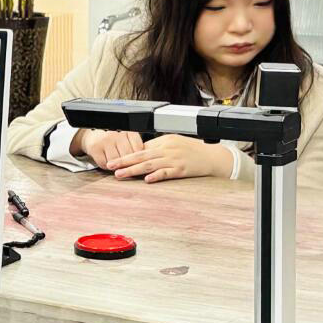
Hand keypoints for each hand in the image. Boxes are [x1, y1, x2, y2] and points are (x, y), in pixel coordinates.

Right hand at [75, 128, 143, 169]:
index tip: (136, 162)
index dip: (138, 158)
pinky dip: (106, 167)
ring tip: (116, 164)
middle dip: (127, 163)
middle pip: (128, 155)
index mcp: (128, 130)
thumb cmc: (112, 138)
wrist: (91, 134)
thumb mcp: (125, 137)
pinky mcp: (95, 148)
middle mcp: (117, 133)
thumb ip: (134, 146)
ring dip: (116, 166)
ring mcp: (105, 140)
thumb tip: (144, 162)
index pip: (138, 148)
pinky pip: (104, 164)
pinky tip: (107, 162)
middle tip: (125, 166)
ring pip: (116, 161)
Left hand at [106, 135, 232, 182]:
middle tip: (110, 166)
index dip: (126, 154)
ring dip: (133, 170)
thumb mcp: (174, 144)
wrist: (213, 157)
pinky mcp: (182, 169)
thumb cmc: (194, 151)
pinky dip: (156, 176)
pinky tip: (146, 180)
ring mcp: (174, 159)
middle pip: (141, 155)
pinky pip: (166, 173)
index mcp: (164, 141)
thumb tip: (141, 154)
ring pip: (149, 164)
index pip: (141, 148)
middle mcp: (167, 149)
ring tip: (120, 174)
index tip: (114, 159)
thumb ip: (158, 148)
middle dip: (124, 161)